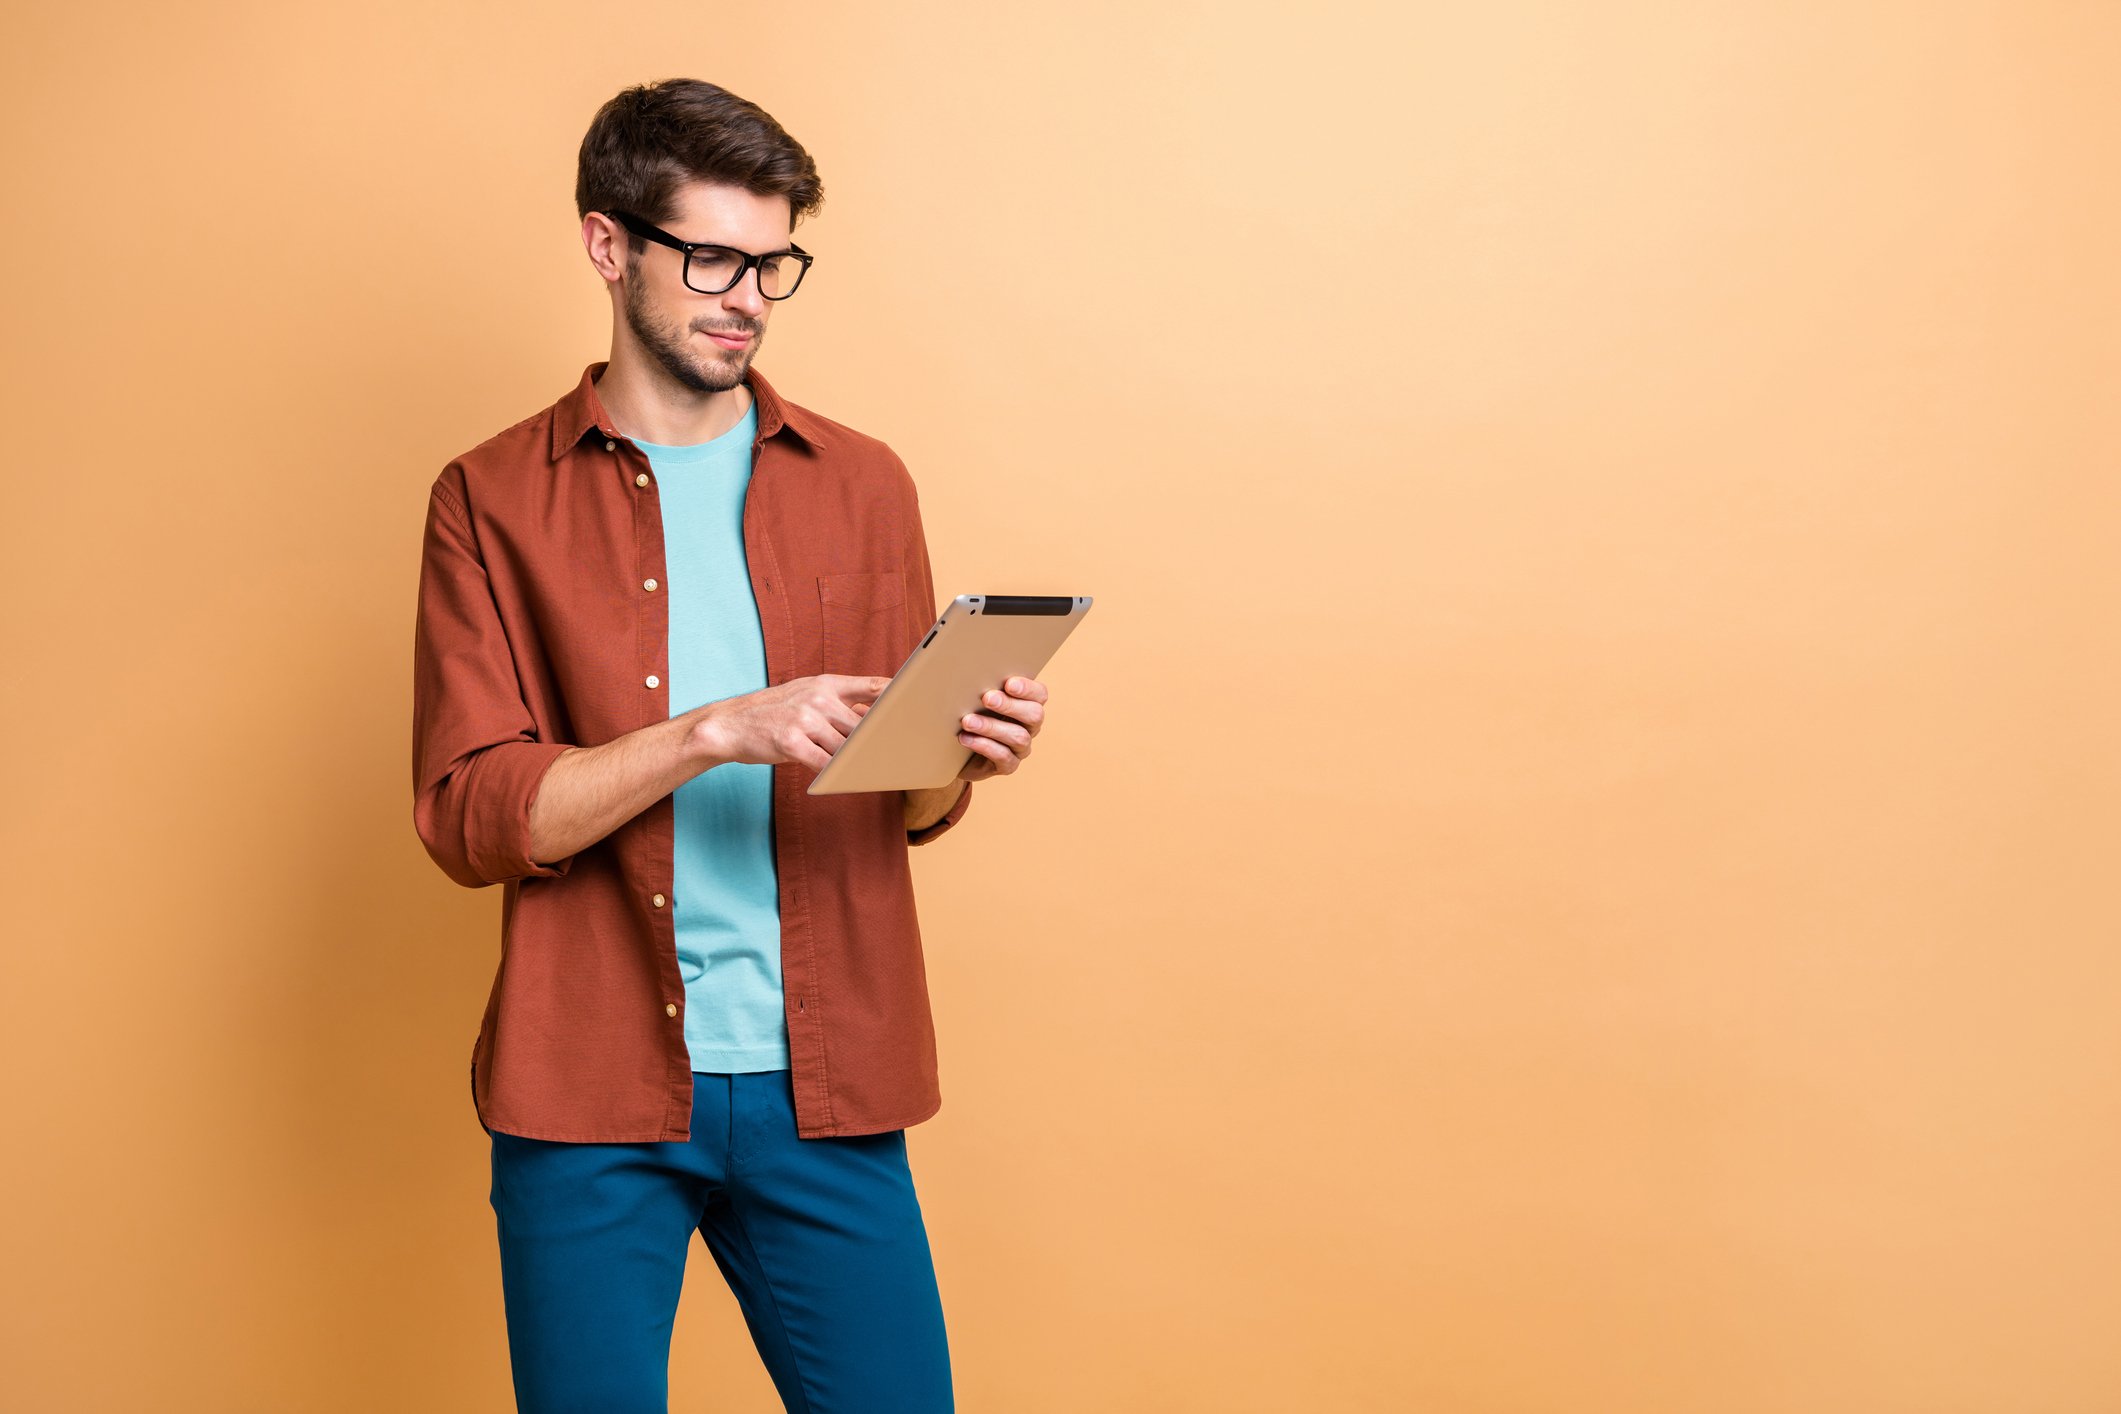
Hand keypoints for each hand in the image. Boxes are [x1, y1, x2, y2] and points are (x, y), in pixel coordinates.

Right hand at [692, 674, 891, 772]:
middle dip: (878, 743)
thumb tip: (874, 715)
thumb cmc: (773, 713)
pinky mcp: (790, 742)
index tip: (919, 707)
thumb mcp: (805, 694)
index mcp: (825, 683)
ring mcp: (804, 719)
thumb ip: (838, 703)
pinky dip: (834, 774)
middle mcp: (817, 697)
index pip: (872, 686)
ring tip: (872, 773)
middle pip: (862, 725)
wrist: (729, 724)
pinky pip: (823, 763)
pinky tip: (841, 781)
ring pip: (845, 747)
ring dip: (857, 763)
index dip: (899, 696)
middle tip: (899, 756)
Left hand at [948, 675, 1044, 781]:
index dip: (1028, 689)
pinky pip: (1003, 757)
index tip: (1008, 683)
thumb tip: (973, 670)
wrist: (959, 752)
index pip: (1040, 694)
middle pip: (1034, 715)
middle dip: (1010, 705)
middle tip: (987, 698)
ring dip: (991, 727)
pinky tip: (966, 738)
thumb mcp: (979, 700)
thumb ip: (984, 686)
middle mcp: (1030, 727)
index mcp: (1028, 705)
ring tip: (968, 721)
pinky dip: (984, 746)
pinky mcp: (1009, 766)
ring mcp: (1021, 748)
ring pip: (1018, 737)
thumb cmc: (974, 716)